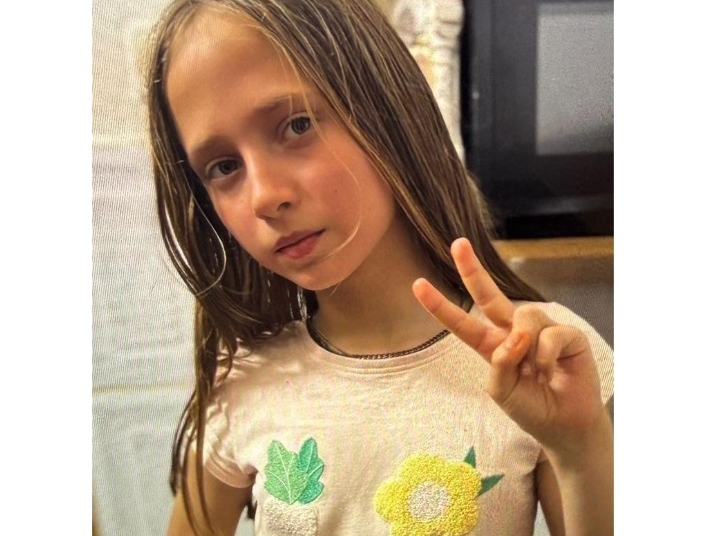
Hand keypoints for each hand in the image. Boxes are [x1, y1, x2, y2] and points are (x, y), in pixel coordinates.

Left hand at [412, 238, 605, 453]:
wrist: (564, 426)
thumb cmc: (530, 407)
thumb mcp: (501, 392)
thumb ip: (499, 364)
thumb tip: (515, 336)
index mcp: (491, 345)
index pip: (462, 322)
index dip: (440, 305)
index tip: (417, 284)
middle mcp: (513, 331)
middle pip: (489, 294)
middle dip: (472, 269)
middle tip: (457, 244)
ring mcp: (541, 329)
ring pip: (524, 316)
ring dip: (525, 344)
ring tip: (534, 370)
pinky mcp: (568, 334)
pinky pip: (550, 333)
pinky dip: (545, 355)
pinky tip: (551, 371)